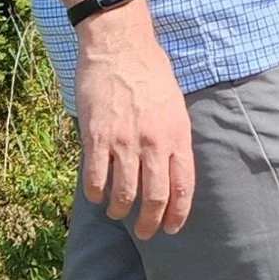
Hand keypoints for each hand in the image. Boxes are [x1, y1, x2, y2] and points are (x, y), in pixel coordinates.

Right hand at [73, 3, 194, 238]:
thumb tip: (171, 167)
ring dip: (120, 209)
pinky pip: (96, 177)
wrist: (120, 47)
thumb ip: (174, 137)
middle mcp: (154, 142)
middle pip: (155, 197)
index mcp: (177, 135)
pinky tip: (96, 196)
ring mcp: (124, 141)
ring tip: (117, 212)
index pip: (183, 186)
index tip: (172, 227)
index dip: (178, 213)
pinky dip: (95, 193)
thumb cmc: (150, 72)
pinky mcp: (97, 136)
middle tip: (145, 232)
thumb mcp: (175, 105)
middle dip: (150, 222)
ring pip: (124, 193)